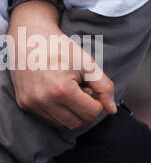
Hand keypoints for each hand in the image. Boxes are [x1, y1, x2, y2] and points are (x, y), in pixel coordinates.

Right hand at [8, 0, 114, 128]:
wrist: (30, 39)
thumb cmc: (61, 48)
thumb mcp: (88, 64)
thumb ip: (104, 87)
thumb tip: (112, 110)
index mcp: (62, 90)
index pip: (91, 113)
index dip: (99, 103)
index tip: (95, 90)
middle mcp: (44, 101)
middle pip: (77, 122)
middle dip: (86, 110)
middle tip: (85, 90)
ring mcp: (32, 104)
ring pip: (62, 123)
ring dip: (73, 111)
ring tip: (72, 90)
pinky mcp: (25, 104)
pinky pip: (48, 117)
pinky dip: (59, 110)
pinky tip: (60, 92)